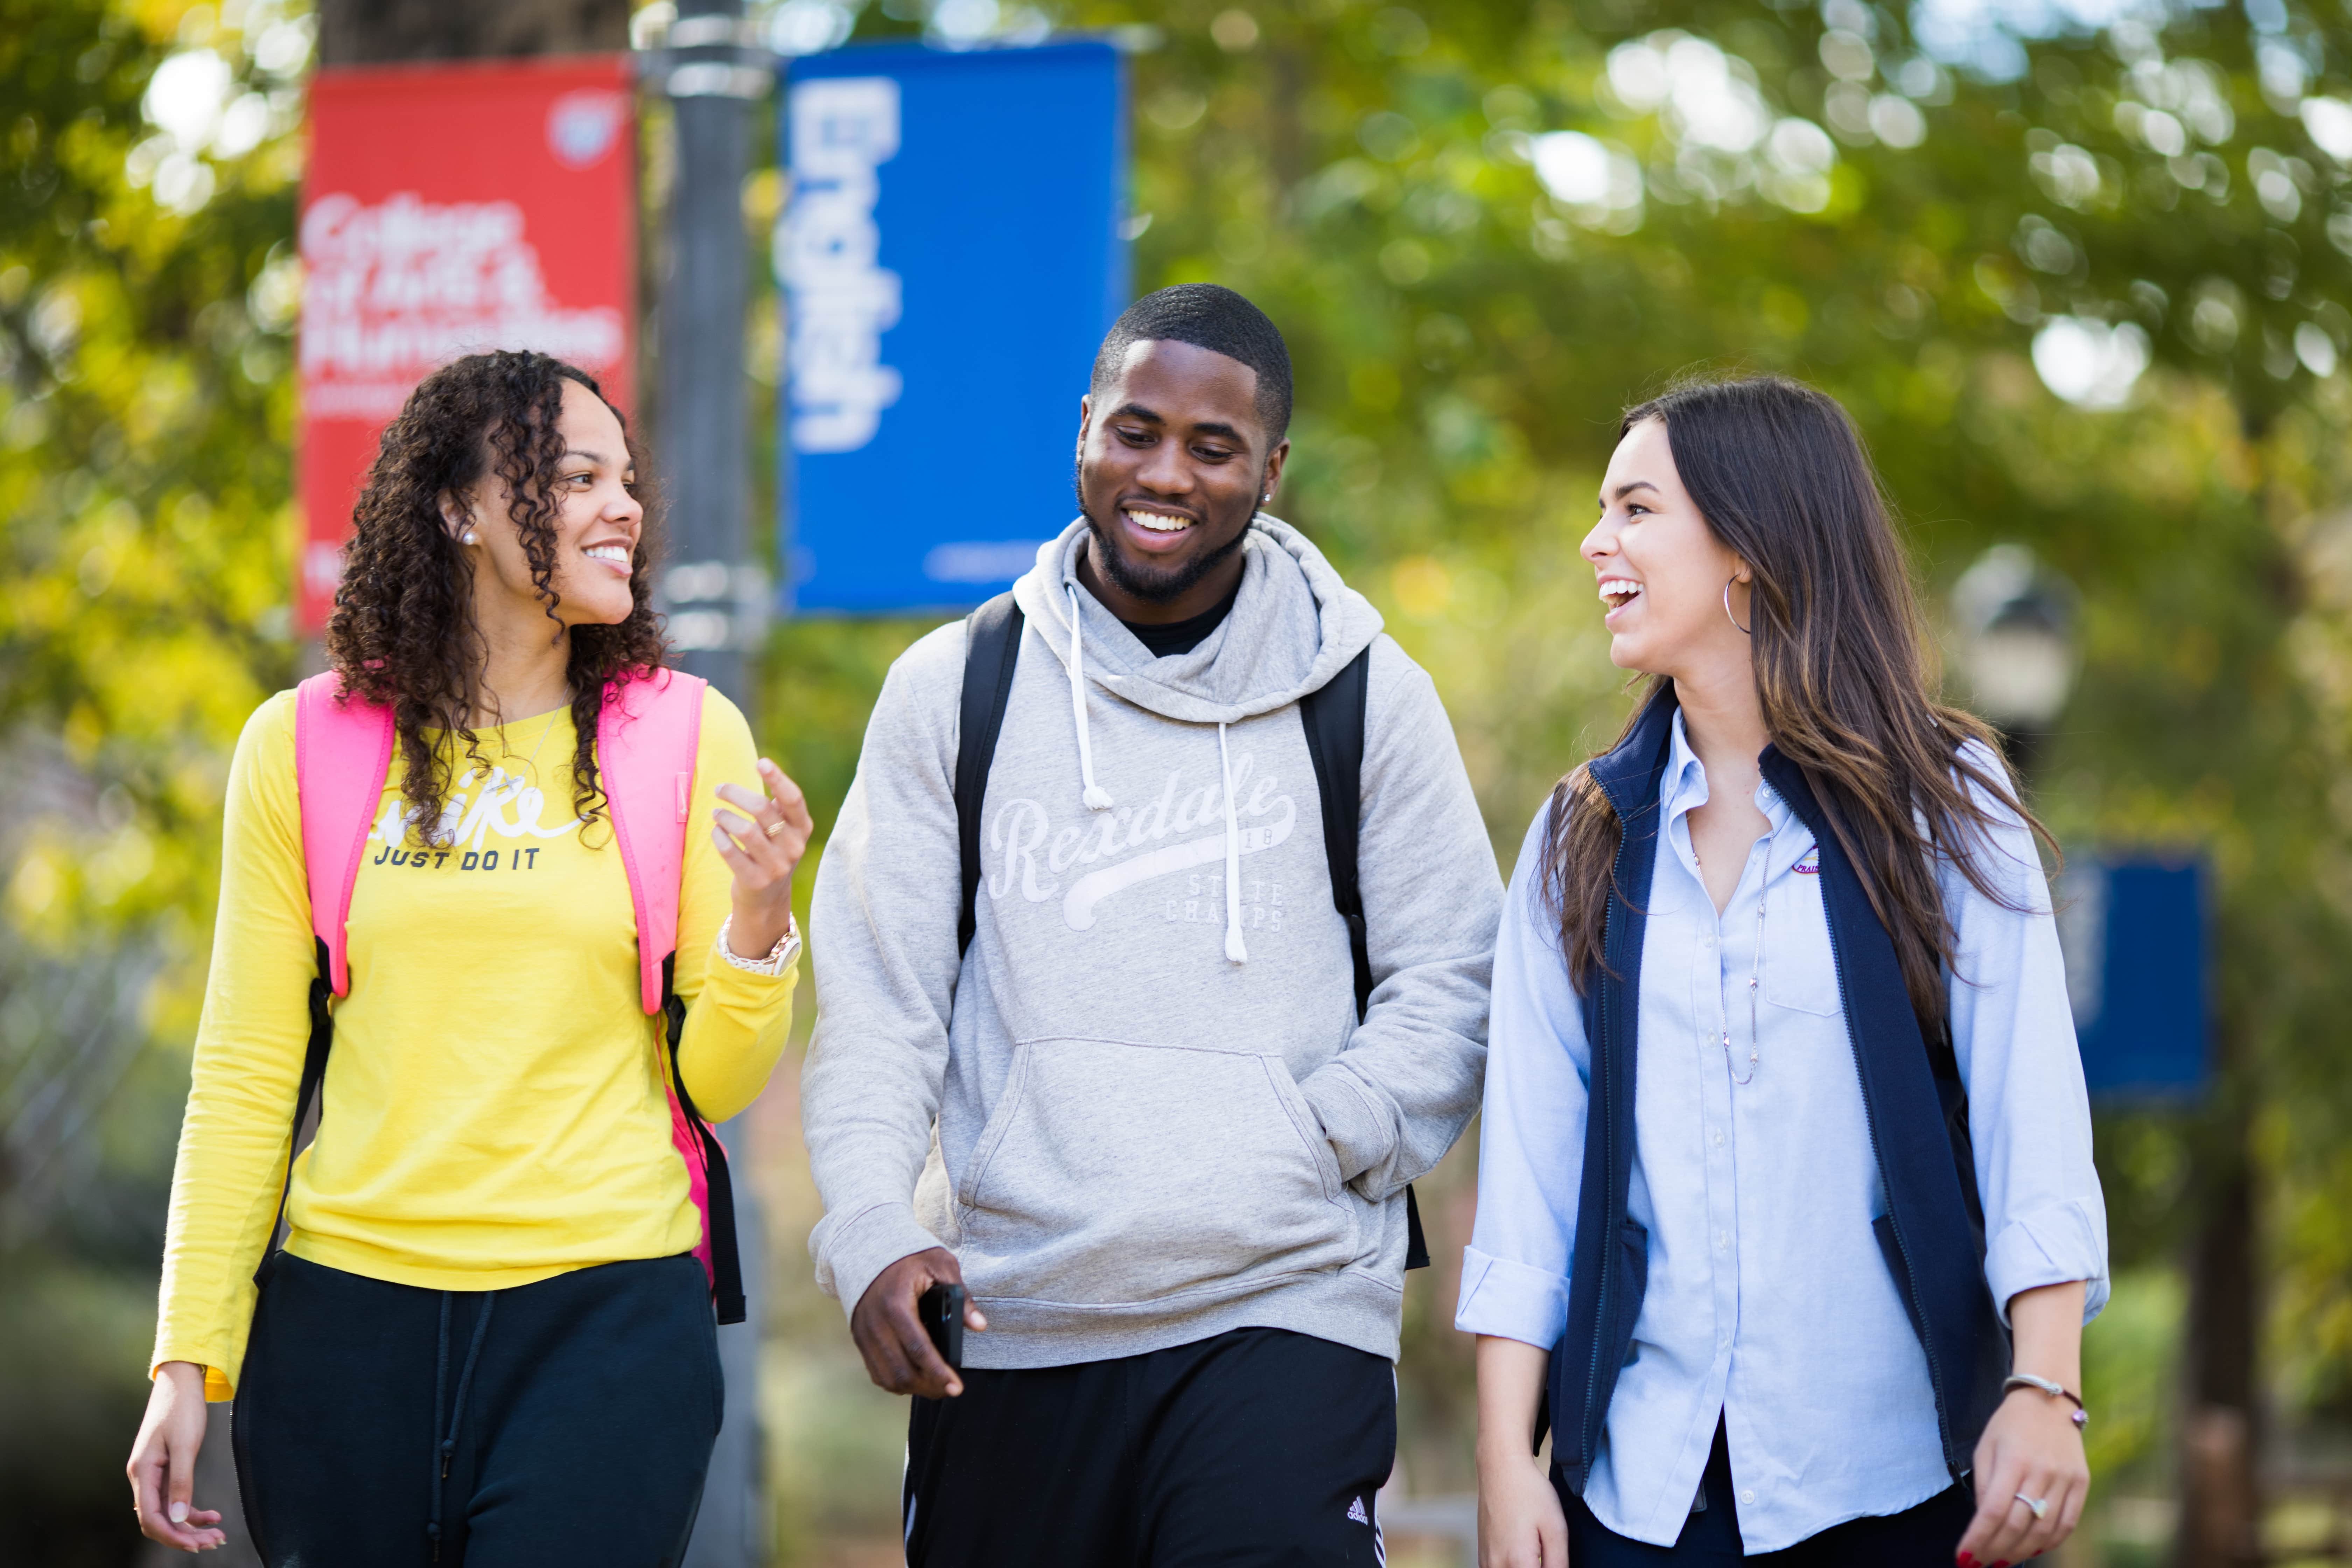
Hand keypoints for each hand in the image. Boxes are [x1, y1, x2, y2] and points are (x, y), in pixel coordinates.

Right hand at [127, 1361, 225, 1551]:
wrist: (181, 1380)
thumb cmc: (182, 1407)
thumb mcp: (185, 1444)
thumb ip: (181, 1481)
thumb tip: (176, 1517)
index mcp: (142, 1472)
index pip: (151, 1518)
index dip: (172, 1536)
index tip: (197, 1545)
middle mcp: (143, 1476)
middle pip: (158, 1520)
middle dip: (183, 1536)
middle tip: (214, 1542)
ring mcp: (153, 1473)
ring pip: (167, 1511)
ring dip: (189, 1526)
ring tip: (217, 1534)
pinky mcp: (165, 1468)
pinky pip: (174, 1497)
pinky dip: (191, 1509)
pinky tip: (212, 1515)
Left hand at [712, 758, 812, 958]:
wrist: (767, 898)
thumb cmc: (771, 851)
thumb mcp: (783, 830)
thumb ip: (778, 805)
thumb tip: (765, 766)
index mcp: (802, 828)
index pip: (793, 799)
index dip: (778, 778)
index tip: (760, 762)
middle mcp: (794, 847)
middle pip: (762, 809)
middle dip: (736, 794)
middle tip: (719, 788)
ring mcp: (776, 867)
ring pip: (745, 830)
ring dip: (725, 816)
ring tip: (717, 812)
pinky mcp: (756, 881)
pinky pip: (731, 851)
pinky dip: (719, 837)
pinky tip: (717, 832)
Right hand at [849, 1247, 987, 1399]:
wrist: (869, 1250)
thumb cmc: (910, 1257)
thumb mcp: (940, 1265)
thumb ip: (961, 1296)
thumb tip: (980, 1325)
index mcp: (896, 1304)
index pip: (919, 1349)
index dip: (939, 1373)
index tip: (957, 1388)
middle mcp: (876, 1324)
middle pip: (902, 1371)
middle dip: (929, 1387)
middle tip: (950, 1390)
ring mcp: (864, 1334)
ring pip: (887, 1377)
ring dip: (913, 1388)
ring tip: (935, 1387)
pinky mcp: (860, 1339)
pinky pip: (876, 1372)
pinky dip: (895, 1382)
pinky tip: (914, 1379)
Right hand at [1478, 1446, 1569, 1566]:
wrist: (1501, 1468)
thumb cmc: (1530, 1493)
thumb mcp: (1556, 1528)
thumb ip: (1559, 1564)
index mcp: (1519, 1562)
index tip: (1554, 1558)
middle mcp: (1497, 1566)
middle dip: (1538, 1567)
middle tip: (1547, 1551)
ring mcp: (1487, 1562)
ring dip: (1526, 1567)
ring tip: (1536, 1551)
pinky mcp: (1483, 1556)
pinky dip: (1513, 1567)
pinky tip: (1523, 1552)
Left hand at [1957, 1387, 2088, 1564]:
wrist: (2049, 1401)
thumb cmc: (2009, 1425)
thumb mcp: (1985, 1447)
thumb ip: (1984, 1485)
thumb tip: (1984, 1522)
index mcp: (2012, 1460)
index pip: (1993, 1511)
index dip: (1978, 1538)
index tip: (1964, 1556)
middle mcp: (2041, 1471)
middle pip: (2018, 1525)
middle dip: (1996, 1550)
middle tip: (1982, 1563)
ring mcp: (2064, 1478)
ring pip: (2044, 1529)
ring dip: (2022, 1551)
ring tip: (2003, 1560)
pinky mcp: (2082, 1483)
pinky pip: (2068, 1522)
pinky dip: (2050, 1542)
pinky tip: (2033, 1549)